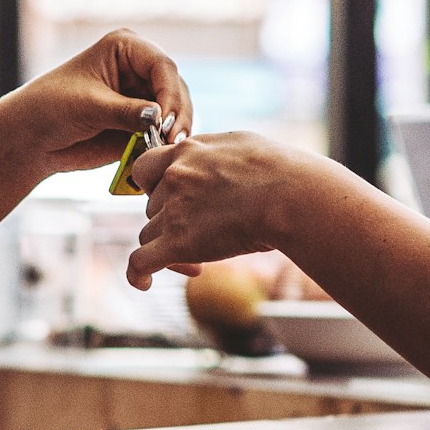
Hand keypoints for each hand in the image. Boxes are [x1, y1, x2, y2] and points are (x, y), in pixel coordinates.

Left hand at [2, 29, 195, 175]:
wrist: (32, 138)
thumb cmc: (50, 108)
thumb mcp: (88, 106)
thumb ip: (125, 111)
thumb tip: (158, 117)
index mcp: (125, 48)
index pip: (161, 65)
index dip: (169, 93)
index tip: (165, 121)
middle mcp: (139, 68)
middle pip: (175, 88)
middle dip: (177, 115)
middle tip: (172, 141)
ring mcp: (142, 96)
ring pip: (175, 112)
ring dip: (176, 131)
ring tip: (169, 149)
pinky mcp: (141, 123)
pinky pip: (164, 132)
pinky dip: (167, 144)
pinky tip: (164, 155)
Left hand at [124, 132, 364, 285]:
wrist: (291, 196)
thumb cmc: (282, 171)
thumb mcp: (241, 145)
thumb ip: (216, 154)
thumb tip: (217, 162)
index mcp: (187, 152)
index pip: (146, 167)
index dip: (153, 186)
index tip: (169, 199)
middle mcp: (174, 178)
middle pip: (153, 206)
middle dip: (170, 221)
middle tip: (202, 235)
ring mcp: (173, 210)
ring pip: (150, 234)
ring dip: (167, 247)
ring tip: (199, 262)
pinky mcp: (178, 243)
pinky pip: (141, 261)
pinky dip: (138, 274)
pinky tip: (144, 284)